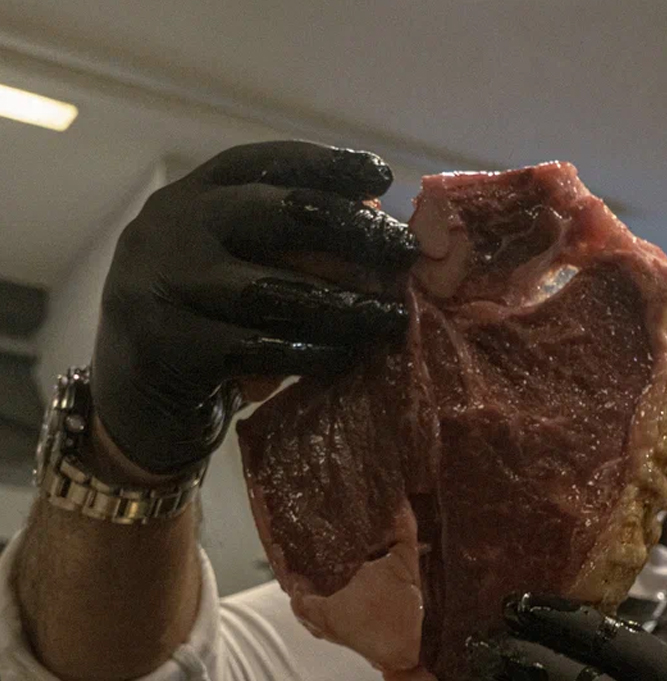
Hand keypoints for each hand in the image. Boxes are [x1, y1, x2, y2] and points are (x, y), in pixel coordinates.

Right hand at [91, 140, 419, 474]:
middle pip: (274, 211)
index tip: (383, 175)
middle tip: (404, 253)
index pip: (261, 161)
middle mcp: (170, 227)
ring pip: (273, 289)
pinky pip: (257, 348)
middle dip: (350, 230)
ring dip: (343, 305)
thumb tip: (380, 227)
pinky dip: (310, 354)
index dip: (325, 164)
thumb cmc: (204, 330)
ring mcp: (160, 284)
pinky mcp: (165, 347)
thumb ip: (283, 247)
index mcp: (191, 197)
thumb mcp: (233, 273)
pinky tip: (346, 360)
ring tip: (391, 319)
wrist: (132, 404)